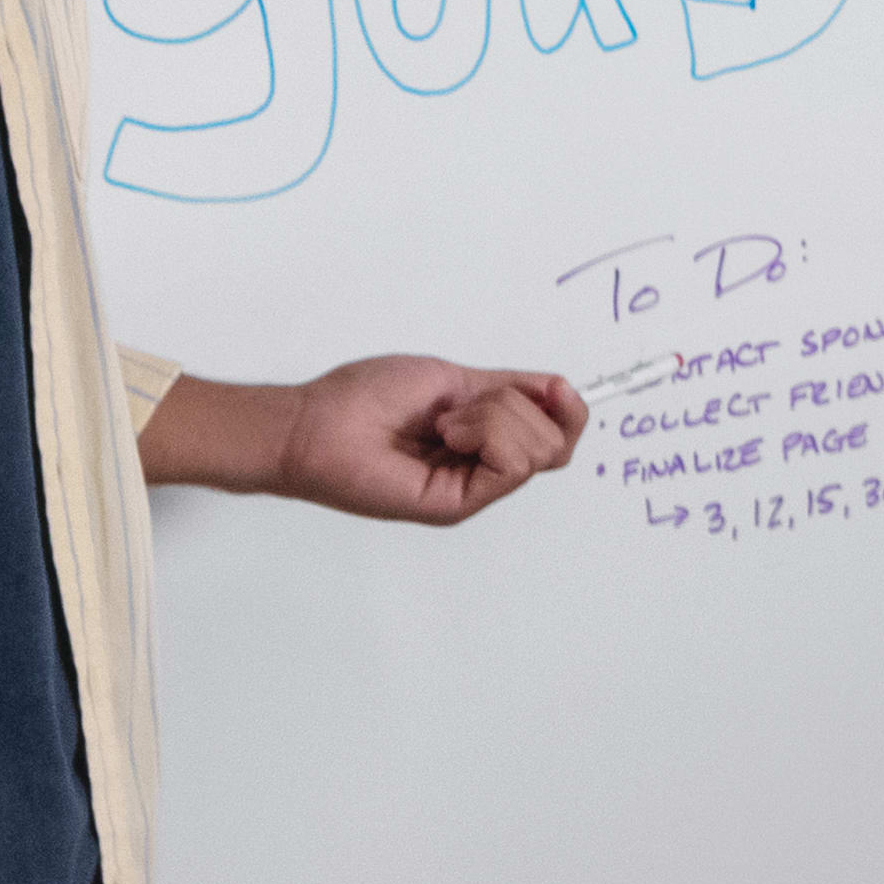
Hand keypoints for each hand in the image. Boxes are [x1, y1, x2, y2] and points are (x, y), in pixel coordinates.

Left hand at [167, 353, 588, 521]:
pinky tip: (445, 433)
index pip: (556, 433)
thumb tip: (561, 387)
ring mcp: (474, 489)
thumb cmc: (364, 398)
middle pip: (557, 444)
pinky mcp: (459, 504)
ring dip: (495, 419)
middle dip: (518, 407)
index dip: (567, 408)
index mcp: (486, 438)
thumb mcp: (451, 378)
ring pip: (539, 451)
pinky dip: (484, 435)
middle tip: (460, 408)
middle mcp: (485, 468)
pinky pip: (510, 466)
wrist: (315, 424)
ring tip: (443, 423)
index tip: (556, 387)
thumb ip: (508, 388)